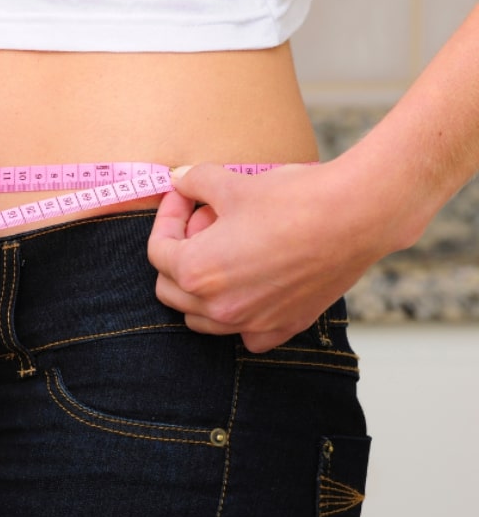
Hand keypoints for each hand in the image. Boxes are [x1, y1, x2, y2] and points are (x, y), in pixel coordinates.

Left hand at [147, 161, 386, 351]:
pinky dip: (241, 318)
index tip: (184, 198)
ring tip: (226, 252)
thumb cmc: (294, 198)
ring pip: (201, 319)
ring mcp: (251, 322)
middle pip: (171, 289)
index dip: (168, 218)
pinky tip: (252, 288)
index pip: (157, 252)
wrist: (358, 215)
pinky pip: (247, 336)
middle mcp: (218, 307)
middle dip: (178, 255)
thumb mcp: (233, 183)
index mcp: (196, 272)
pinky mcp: (284, 326)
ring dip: (201, 290)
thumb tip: (178, 180)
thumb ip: (195, 183)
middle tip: (205, 222)